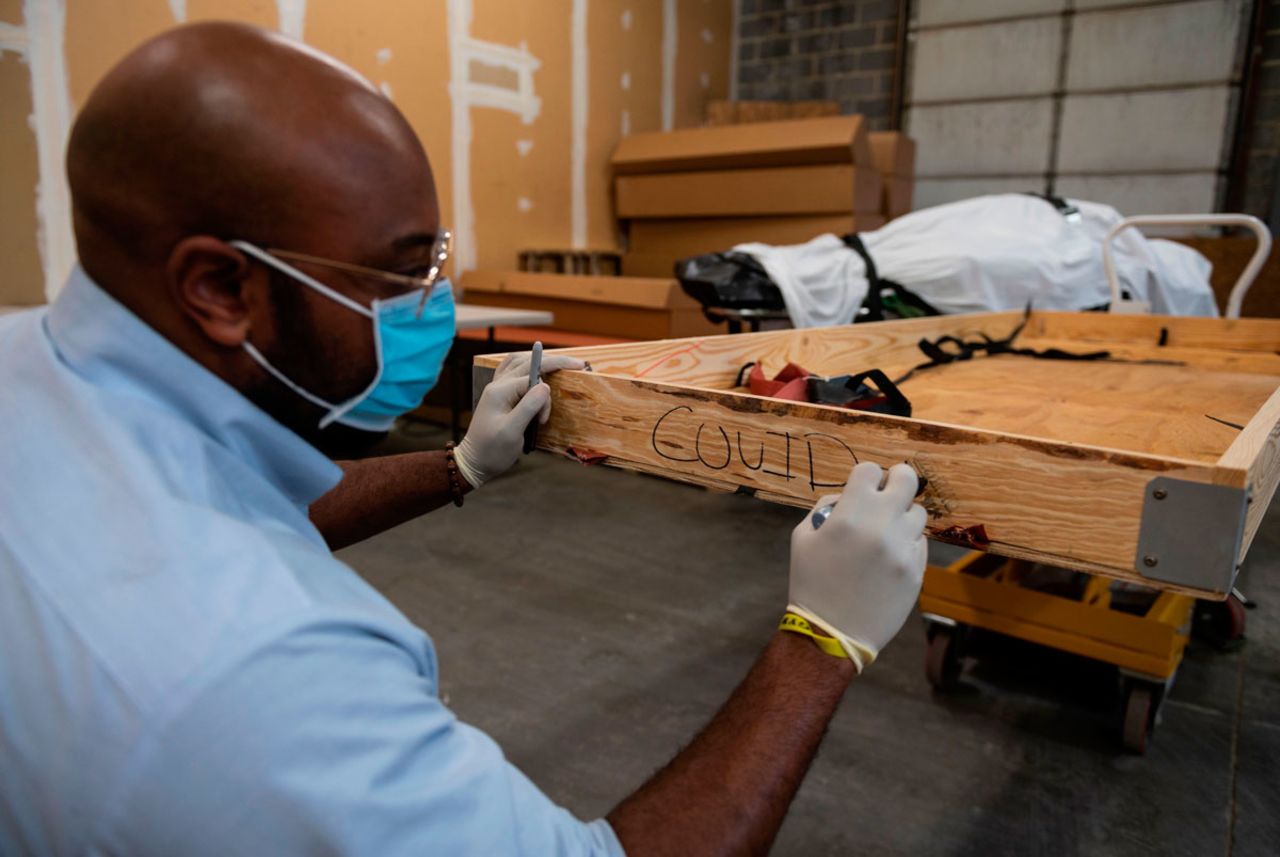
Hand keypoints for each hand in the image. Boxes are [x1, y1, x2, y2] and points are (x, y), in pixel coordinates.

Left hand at [453, 351, 584, 487]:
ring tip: (557, 365)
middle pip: (528, 363)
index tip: (545, 419)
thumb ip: (528, 407)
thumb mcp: (512, 432)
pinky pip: (512, 371)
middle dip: (553, 363)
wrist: (474, 462)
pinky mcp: (498, 395)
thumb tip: (546, 387)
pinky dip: (526, 368)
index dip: (545, 394)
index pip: (532, 378)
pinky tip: (534, 371)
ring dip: (539, 363)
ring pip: (519, 363)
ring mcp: (496, 388)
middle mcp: (497, 385)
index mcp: (500, 391)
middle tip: (577, 364)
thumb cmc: (492, 451)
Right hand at [787, 462, 927, 671]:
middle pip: (907, 479)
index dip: (866, 476)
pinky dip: (908, 543)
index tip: (863, 486)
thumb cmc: (810, 583)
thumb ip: (825, 508)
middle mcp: (881, 525)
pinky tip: (891, 556)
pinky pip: (920, 543)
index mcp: (850, 514)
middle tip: (890, 490)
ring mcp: (903, 548)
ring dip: (902, 515)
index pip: (871, 469)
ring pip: (918, 513)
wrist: (831, 633)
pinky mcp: (916, 570)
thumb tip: (848, 495)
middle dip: (897, 480)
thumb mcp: (802, 539)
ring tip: (887, 531)